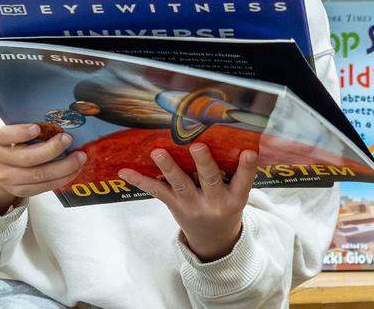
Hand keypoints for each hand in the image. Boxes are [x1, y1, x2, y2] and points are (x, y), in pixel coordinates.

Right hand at [0, 120, 86, 214]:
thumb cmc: (11, 137)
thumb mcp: (12, 123)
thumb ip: (27, 118)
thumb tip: (59, 113)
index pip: (5, 135)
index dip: (21, 132)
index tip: (37, 127)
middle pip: (27, 158)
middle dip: (52, 149)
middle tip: (68, 139)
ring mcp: (7, 178)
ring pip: (38, 175)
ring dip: (64, 167)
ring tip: (79, 157)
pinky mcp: (19, 190)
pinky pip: (43, 187)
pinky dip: (62, 178)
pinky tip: (74, 169)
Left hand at [118, 143, 257, 261]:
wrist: (213, 240)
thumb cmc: (226, 204)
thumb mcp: (236, 193)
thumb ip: (234, 170)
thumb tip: (229, 133)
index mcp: (235, 198)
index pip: (244, 181)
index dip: (247, 167)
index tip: (249, 151)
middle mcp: (215, 203)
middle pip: (210, 180)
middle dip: (203, 163)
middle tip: (197, 146)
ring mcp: (193, 205)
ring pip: (180, 185)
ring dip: (168, 167)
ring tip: (157, 152)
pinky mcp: (174, 206)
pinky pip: (157, 191)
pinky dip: (140, 180)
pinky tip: (124, 171)